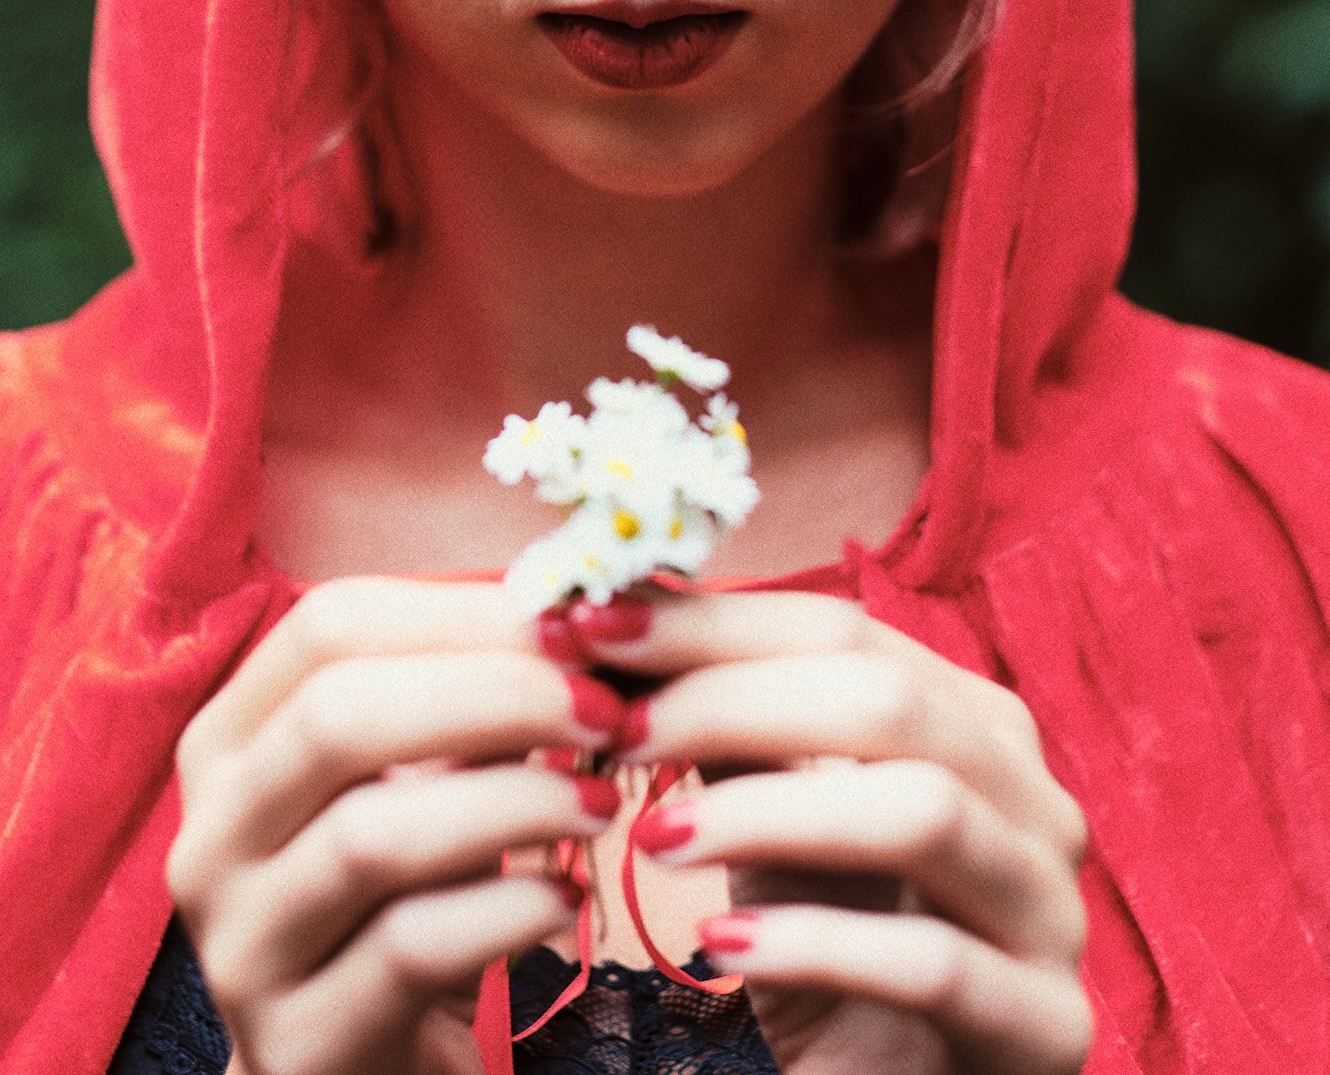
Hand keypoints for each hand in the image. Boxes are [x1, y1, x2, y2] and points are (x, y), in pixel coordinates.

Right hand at [167, 579, 626, 1074]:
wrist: (357, 1066)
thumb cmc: (402, 888)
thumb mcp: (417, 777)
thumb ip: (472, 692)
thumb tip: (587, 614)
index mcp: (230, 738)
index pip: (330, 625)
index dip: (461, 611)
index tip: (571, 626)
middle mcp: (211, 834)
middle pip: (340, 716)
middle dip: (495, 695)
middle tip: (603, 708)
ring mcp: (241, 945)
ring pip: (372, 836)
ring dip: (516, 802)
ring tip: (599, 803)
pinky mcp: (297, 1042)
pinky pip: (407, 950)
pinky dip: (505, 910)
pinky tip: (562, 898)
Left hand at [570, 588, 1091, 1074]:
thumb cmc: (829, 939)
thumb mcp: (769, 818)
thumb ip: (722, 724)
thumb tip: (609, 620)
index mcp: (979, 725)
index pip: (847, 633)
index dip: (715, 623)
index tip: (594, 625)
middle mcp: (1036, 800)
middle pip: (890, 702)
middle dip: (733, 701)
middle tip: (618, 729)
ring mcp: (1052, 913)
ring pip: (924, 811)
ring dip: (769, 812)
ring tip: (654, 838)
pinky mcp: (1046, 1027)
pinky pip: (933, 963)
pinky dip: (815, 942)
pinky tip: (722, 944)